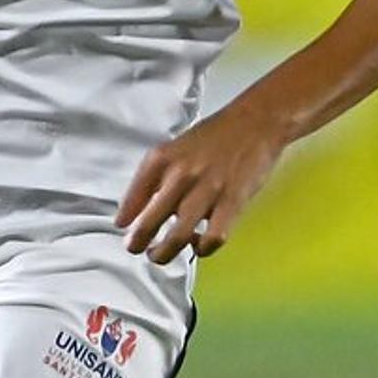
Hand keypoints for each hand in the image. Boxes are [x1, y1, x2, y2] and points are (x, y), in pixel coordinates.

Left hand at [116, 104, 285, 265]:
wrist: (255, 123)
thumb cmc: (214, 136)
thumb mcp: (175, 147)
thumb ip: (155, 175)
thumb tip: (136, 208)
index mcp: (162, 159)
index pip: (132, 197)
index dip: (124, 217)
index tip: (122, 227)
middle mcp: (181, 175)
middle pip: (149, 223)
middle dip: (137, 243)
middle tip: (136, 248)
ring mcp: (207, 191)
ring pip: (178, 237)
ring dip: (164, 253)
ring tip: (160, 254)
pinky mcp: (232, 202)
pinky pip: (212, 238)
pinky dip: (203, 248)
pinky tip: (199, 244)